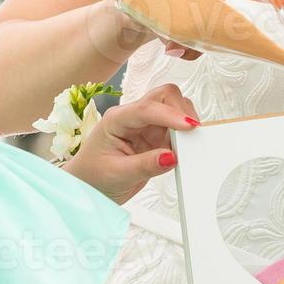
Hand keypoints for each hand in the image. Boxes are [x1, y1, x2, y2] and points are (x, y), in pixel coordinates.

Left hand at [63, 83, 198, 204]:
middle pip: (164, 96)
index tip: (189, 126)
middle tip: (192, 133)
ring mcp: (147, 126)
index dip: (171, 115)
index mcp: (117, 120)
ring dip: (185, 123)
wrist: (91, 186)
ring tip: (187, 144)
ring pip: (175, 109)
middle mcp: (133, 117)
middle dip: (181, 110)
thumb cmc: (94, 176)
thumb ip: (145, 166)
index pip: (147, 109)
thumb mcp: (118, 174)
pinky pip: (178, 129)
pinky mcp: (157, 137)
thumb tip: (171, 157)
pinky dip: (186, 136)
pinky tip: (184, 149)